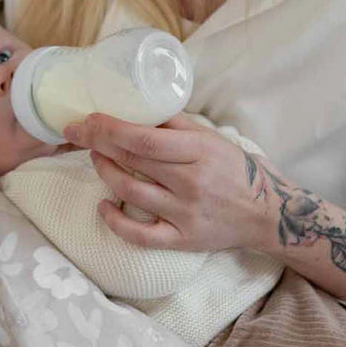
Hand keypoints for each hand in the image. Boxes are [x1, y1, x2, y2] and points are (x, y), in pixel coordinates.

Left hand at [63, 112, 266, 251]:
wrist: (267, 214)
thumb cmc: (236, 170)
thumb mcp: (212, 138)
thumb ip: (176, 124)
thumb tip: (137, 106)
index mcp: (199, 151)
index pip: (144, 138)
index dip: (109, 128)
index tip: (88, 119)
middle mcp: (191, 182)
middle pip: (132, 161)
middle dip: (97, 143)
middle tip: (78, 132)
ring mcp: (185, 214)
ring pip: (130, 192)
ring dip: (104, 171)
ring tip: (95, 157)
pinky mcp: (182, 240)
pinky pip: (140, 235)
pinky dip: (115, 221)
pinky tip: (103, 206)